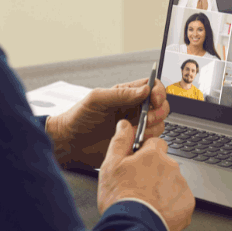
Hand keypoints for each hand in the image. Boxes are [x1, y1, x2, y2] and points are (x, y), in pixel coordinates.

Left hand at [45, 78, 169, 167]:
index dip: (158, 92)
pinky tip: (134, 142)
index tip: (155, 100)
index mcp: (128, 94)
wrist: (69, 143)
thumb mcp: (97, 100)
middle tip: (148, 118)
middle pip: (161, 105)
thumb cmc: (78, 117)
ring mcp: (135, 126)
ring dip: (153, 127)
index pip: (152, 87)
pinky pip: (150, 140)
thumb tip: (145, 90)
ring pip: (159, 124)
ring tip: (136, 133)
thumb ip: (121, 94)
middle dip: (160, 111)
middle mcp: (135, 109)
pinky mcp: (133, 142)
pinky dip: (147, 141)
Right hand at [98, 120, 194, 230]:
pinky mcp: (187, 203)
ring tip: (147, 203)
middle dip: (155, 173)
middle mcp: (172, 166)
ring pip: (173, 182)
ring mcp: (181, 184)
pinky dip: (171, 205)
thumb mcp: (110, 166)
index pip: (155, 144)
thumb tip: (125, 124)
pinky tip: (157, 212)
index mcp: (154, 154)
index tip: (138, 166)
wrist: (132, 228)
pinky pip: (180, 200)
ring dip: (163, 189)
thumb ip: (120, 141)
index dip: (145, 155)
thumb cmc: (119, 199)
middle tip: (139, 188)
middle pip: (165, 164)